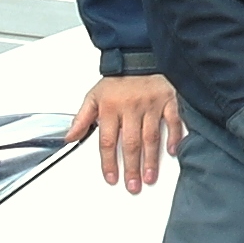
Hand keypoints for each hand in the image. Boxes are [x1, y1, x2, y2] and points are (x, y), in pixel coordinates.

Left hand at [75, 73, 182, 191]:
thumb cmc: (117, 81)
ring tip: (149, 177)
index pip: (107, 141)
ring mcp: (151, 105)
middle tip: (133, 185)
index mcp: (111, 108)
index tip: (111, 178)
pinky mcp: (168, 100)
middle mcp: (131, 107)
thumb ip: (82, 119)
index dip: (108, 162)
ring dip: (151, 159)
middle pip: (130, 143)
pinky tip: (172, 151)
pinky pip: (173, 120)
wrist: (137, 57)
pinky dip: (174, 136)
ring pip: (151, 136)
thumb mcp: (93, 96)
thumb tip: (69, 137)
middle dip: (131, 167)